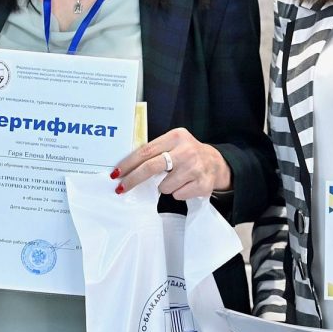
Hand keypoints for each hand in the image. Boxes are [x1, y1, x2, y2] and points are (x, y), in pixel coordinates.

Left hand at [112, 128, 231, 199]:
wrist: (216, 163)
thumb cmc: (187, 153)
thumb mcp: (174, 143)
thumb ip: (155, 151)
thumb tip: (126, 168)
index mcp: (176, 136)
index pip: (146, 151)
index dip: (128, 164)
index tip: (116, 173)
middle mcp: (187, 151)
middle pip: (151, 167)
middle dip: (133, 180)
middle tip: (121, 188)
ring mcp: (196, 168)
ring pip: (164, 186)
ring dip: (164, 186)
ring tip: (175, 179)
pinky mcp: (202, 184)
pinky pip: (177, 195)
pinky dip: (177, 192)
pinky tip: (185, 184)